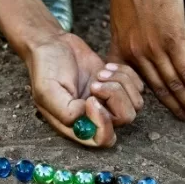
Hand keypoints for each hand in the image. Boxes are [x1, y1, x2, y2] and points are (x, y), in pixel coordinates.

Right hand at [25, 33, 143, 146]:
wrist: (55, 45)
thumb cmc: (46, 67)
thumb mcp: (47, 90)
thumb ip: (65, 111)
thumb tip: (88, 115)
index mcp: (76, 124)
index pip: (102, 139)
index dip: (103, 123)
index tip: (91, 99)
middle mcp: (96, 116)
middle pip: (124, 119)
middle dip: (114, 96)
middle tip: (95, 82)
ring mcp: (109, 101)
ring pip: (135, 103)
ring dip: (120, 83)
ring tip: (101, 72)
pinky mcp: (118, 85)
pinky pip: (138, 86)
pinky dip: (126, 74)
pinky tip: (107, 67)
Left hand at [108, 0, 184, 124]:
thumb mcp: (118, 23)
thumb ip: (122, 44)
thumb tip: (128, 57)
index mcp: (121, 53)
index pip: (139, 84)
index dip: (153, 100)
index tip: (164, 110)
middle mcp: (136, 56)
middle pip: (158, 89)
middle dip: (175, 107)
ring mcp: (154, 49)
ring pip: (172, 83)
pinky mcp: (172, 40)